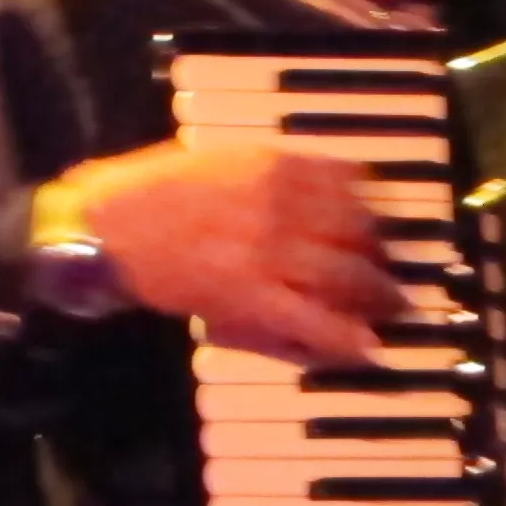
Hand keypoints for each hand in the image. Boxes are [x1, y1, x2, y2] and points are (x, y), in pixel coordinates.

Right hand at [60, 140, 409, 364]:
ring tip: (394, 306)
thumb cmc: (156, 189)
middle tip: (395, 269)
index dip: (376, 207)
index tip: (384, 220)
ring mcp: (270, 253)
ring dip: (378, 295)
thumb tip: (331, 179)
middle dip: (384, 254)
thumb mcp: (224, 158)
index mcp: (275, 164)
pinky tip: (367, 347)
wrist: (111, 228)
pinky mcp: (252, 299)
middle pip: (359, 231)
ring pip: (346, 276)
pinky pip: (314, 321)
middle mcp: (283, 205)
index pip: (351, 182)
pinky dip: (346, 338)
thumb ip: (277, 169)